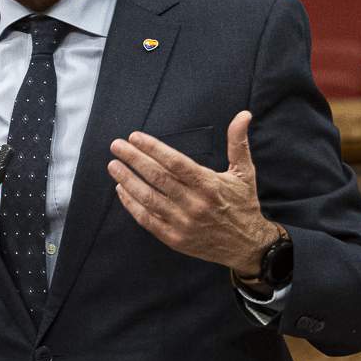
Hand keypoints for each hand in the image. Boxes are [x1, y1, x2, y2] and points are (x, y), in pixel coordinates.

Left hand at [108, 110, 280, 277]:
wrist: (247, 246)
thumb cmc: (243, 205)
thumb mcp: (244, 173)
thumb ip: (238, 143)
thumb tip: (244, 114)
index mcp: (209, 185)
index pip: (175, 162)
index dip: (153, 148)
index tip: (135, 137)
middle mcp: (195, 204)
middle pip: (157, 178)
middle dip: (133, 159)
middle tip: (116, 146)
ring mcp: (183, 223)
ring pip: (149, 199)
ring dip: (128, 180)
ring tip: (114, 166)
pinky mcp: (175, 239)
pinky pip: (147, 220)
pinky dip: (132, 205)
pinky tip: (122, 190)